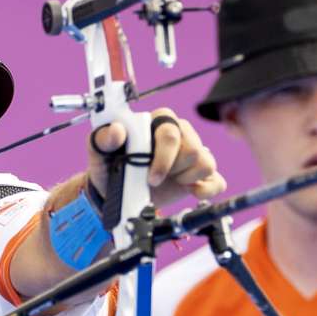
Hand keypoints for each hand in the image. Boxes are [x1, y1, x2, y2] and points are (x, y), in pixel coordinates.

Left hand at [88, 107, 225, 207]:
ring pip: (206, 163)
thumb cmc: (109, 167)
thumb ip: (103, 138)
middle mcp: (179, 133)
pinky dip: (205, 191)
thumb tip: (116, 130)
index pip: (172, 133)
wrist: (115, 194)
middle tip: (155, 179)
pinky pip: (217, 180)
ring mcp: (192, 154)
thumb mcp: (99, 153)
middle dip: (174, 170)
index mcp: (157, 122)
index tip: (150, 177)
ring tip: (168, 180)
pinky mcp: (200, 175)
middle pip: (194, 149)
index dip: (163, 158)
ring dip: (186, 179)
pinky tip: (190, 192)